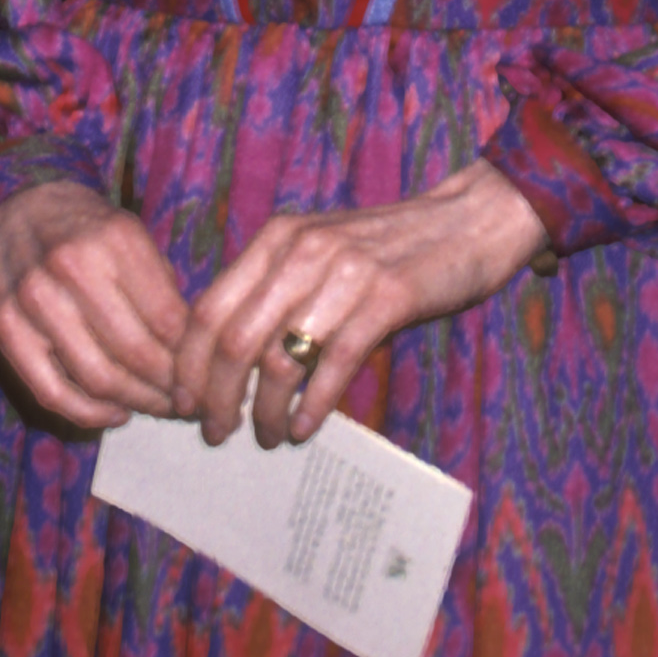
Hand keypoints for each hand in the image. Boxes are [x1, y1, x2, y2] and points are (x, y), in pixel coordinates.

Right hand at [0, 179, 187, 431]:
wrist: (19, 207)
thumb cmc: (89, 229)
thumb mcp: (136, 237)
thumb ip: (164, 290)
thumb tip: (197, 357)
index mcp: (116, 240)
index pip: (169, 320)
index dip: (193, 360)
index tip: (206, 379)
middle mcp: (72, 267)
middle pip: (136, 353)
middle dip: (170, 390)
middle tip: (188, 404)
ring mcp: (33, 299)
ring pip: (97, 378)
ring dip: (136, 404)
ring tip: (157, 408)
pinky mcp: (4, 326)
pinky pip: (51, 391)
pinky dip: (89, 414)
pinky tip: (115, 413)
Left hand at [173, 157, 547, 449]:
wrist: (472, 220)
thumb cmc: (392, 247)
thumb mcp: (322, 252)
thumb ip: (278, 290)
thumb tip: (229, 363)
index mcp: (278, 238)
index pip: (208, 309)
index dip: (189, 366)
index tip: (185, 404)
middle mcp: (303, 250)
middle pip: (234, 340)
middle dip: (218, 398)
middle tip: (217, 431)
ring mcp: (345, 273)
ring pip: (280, 357)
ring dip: (267, 410)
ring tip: (268, 436)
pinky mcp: (387, 297)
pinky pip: (334, 363)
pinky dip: (313, 406)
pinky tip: (306, 428)